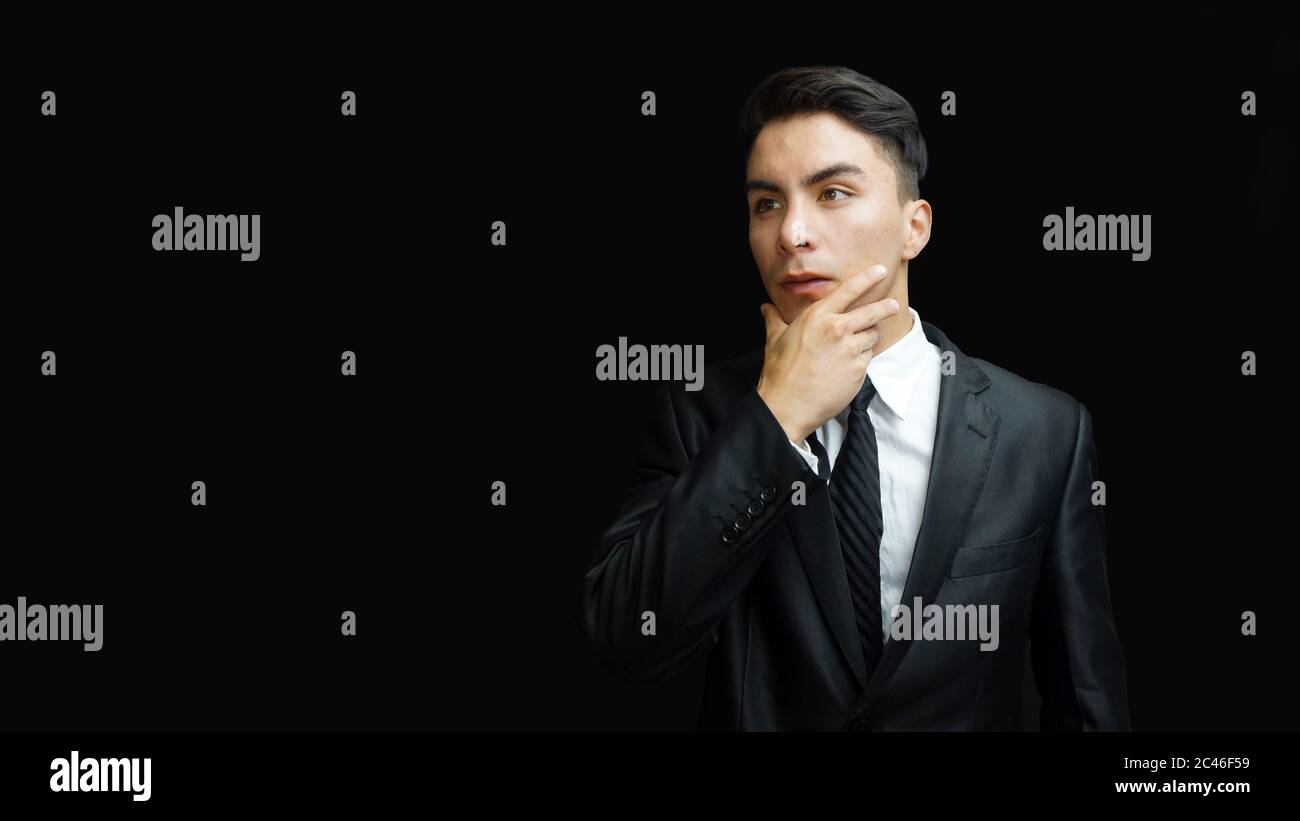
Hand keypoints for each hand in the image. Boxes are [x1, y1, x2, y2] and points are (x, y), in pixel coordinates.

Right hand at [756, 265, 900, 442]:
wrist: (788, 406)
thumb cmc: (779, 372)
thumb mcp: (775, 340)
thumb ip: (774, 319)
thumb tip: (766, 308)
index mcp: (817, 317)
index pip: (848, 290)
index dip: (867, 278)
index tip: (880, 270)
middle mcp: (837, 329)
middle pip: (873, 312)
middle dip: (886, 307)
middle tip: (893, 305)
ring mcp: (850, 350)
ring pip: (871, 336)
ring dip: (867, 338)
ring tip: (853, 347)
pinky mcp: (858, 370)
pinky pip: (867, 358)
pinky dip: (861, 359)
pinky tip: (846, 367)